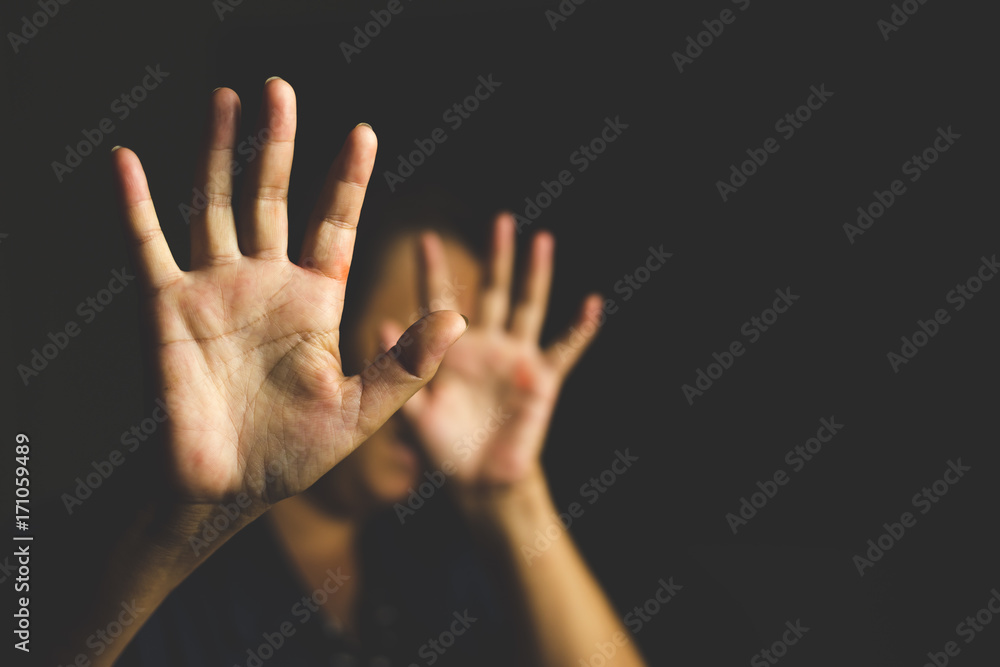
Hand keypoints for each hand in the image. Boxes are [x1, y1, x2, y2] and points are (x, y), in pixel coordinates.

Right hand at [111, 78, 466, 509]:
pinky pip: (147, 245)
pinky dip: (133, 204)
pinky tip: (125, 160)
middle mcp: (266, 284)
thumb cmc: (294, 454)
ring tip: (224, 98)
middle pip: (273, 197)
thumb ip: (408, 364)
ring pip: (216, 204)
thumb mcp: (363, 410)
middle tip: (281, 88)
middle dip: (278, 143)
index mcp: (315, 301)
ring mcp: (215, 290)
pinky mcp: (167, 308)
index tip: (365, 132)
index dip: (348, 180)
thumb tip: (459, 315)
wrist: (227, 490)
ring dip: (217, 152)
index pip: (335, 224)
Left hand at [380, 214, 603, 491]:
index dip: (433, 271)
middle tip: (500, 221)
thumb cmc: (441, 448)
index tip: (423, 238)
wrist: (479, 483)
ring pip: (529, 307)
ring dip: (536, 275)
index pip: (440, 301)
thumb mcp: (413, 414)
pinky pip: (565, 349)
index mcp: (451, 350)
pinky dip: (579, 328)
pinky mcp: (542, 380)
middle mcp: (486, 345)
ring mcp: (516, 359)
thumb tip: (382, 324)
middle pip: (493, 291)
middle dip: (497, 257)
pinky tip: (592, 303)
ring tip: (542, 240)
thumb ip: (401, 372)